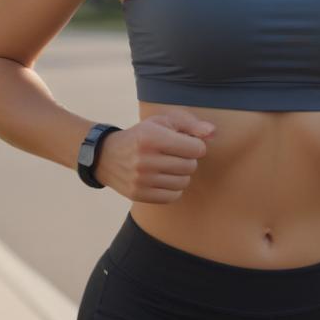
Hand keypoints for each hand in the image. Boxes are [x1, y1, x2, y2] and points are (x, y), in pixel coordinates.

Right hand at [95, 110, 215, 202]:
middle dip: (189, 160)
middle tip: (177, 155)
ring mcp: (141, 179)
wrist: (106, 156)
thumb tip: (213, 133)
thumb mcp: (163, 122)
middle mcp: (145, 159)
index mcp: (152, 137)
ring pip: (183, 182)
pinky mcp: (139, 195)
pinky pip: (173, 197)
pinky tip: (164, 178)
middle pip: (190, 166)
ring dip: (182, 174)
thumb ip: (190, 125)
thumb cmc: (142, 135)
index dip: (196, 146)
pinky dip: (174, 189)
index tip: (187, 144)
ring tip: (169, 166)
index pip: (196, 148)